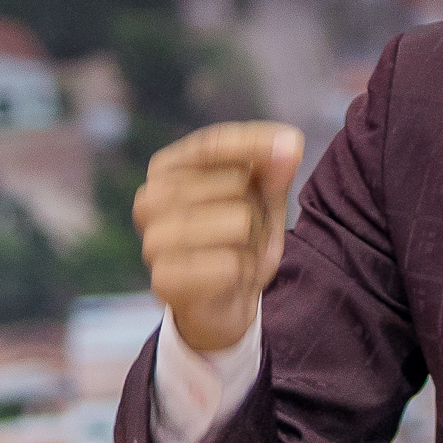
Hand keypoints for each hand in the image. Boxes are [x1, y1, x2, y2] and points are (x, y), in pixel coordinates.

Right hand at [134, 122, 304, 352]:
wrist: (225, 301)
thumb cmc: (239, 238)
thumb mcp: (262, 196)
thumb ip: (273, 167)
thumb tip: (290, 141)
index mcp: (166, 169)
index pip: (212, 143)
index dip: (255, 143)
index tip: (292, 145)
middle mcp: (149, 199)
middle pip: (234, 183)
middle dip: (257, 209)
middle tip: (245, 233)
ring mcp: (153, 240)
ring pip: (238, 222)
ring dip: (254, 242)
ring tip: (239, 253)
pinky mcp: (164, 279)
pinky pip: (230, 263)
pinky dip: (243, 272)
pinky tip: (231, 278)